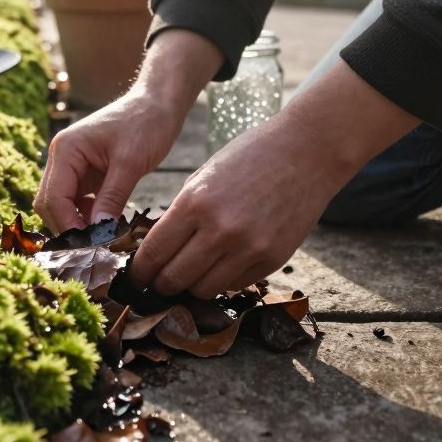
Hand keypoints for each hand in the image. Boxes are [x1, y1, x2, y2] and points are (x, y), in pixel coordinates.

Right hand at [35, 30, 224, 231]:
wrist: (158, 104)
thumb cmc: (146, 123)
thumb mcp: (130, 162)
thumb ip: (111, 197)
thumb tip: (97, 233)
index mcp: (66, 150)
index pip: (53, 197)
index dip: (67, 225)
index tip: (90, 247)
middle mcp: (62, 157)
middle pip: (49, 204)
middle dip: (68, 228)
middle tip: (94, 248)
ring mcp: (72, 165)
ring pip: (60, 205)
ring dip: (76, 224)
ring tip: (101, 241)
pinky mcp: (85, 173)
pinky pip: (77, 202)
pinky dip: (86, 217)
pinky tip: (106, 226)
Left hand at [129, 60, 420, 297]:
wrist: (306, 152)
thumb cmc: (248, 159)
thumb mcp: (202, 179)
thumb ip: (179, 216)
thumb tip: (156, 254)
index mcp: (194, 203)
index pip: (153, 253)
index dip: (140, 271)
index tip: (136, 277)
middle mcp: (220, 230)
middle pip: (174, 279)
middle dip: (160, 284)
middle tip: (157, 283)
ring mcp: (248, 248)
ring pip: (203, 290)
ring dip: (192, 286)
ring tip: (190, 275)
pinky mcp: (272, 260)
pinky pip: (234, 284)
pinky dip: (223, 279)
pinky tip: (222, 264)